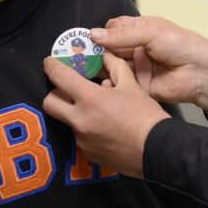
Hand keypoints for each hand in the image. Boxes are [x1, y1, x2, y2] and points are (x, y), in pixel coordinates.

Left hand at [43, 50, 168, 177]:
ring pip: (67, 120)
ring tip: (98, 111)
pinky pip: (80, 136)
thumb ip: (114, 67)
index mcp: (90, 99)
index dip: (51, 66)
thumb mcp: (131, 85)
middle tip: (68, 89)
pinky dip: (88, 129)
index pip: (59, 77)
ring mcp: (81, 139)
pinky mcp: (87, 153)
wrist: (157, 150)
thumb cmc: (145, 115)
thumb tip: (105, 54)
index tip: (50, 63)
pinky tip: (105, 128)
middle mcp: (79, 120)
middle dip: (55, 93)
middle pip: (50, 103)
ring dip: (75, 112)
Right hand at [91, 16, 207, 110]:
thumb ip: (122, 35)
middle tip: (75, 57)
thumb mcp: (151, 33)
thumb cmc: (180, 44)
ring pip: (110, 67)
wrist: (201, 73)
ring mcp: (135, 67)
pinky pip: (119, 84)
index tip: (83, 39)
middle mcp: (134, 48)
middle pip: (108, 49)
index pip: (112, 29)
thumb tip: (93, 34)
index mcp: (139, 30)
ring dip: (98, 68)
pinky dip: (108, 84)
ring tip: (80, 71)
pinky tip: (99, 84)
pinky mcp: (137, 86)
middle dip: (94, 52)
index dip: (99, 33)